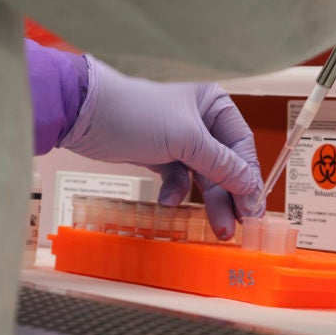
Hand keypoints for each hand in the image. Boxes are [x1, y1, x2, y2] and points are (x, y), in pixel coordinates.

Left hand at [60, 56, 263, 239]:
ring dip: (208, 202)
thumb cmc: (136, 114)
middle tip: (234, 227)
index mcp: (214, 105)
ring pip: (204, 177)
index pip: (242, 146)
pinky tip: (166, 201)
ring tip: (217, 229)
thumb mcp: (186, 139)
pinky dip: (175, 192)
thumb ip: (221, 164)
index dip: (248, 178)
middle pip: (225, 166)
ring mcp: (180, 140)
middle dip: (229, 197)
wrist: (84, 115)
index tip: (251, 208)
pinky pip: (178, 179)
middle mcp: (201, 121)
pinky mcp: (160, 155)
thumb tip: (251, 186)